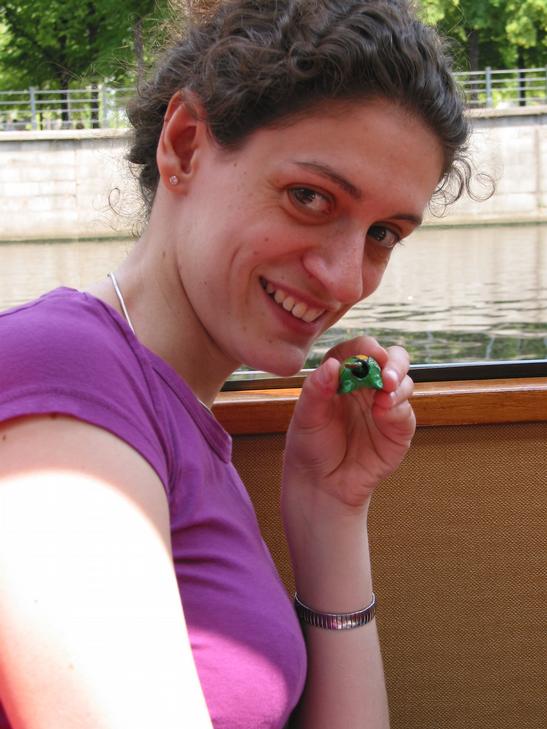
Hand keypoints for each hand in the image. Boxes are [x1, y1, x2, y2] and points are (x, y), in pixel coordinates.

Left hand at [282, 336, 414, 509]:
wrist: (322, 483)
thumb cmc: (310, 445)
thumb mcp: (305, 416)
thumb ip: (316, 389)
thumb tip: (331, 365)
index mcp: (343, 374)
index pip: (359, 349)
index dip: (367, 347)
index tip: (369, 353)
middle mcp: (367, 385)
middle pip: (391, 359)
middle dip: (394, 361)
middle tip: (387, 373)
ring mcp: (385, 405)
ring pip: (404, 382)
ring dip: (398, 384)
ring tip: (385, 395)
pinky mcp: (398, 428)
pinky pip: (406, 411)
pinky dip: (398, 408)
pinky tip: (384, 411)